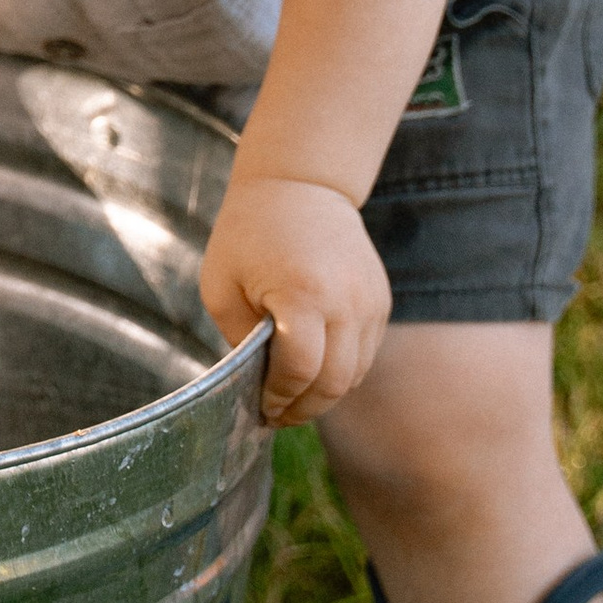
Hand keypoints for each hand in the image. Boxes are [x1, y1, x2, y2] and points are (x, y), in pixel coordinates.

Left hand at [198, 173, 390, 427]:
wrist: (300, 185)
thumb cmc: (249, 233)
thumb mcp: (222, 285)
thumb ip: (240, 339)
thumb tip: (257, 385)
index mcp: (302, 295)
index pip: (299, 371)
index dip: (278, 398)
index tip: (261, 408)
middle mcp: (346, 301)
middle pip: (334, 383)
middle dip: (304, 408)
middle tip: (278, 416)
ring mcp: (369, 302)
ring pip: (355, 374)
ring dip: (325, 395)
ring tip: (294, 399)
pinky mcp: (380, 301)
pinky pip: (366, 354)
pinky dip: (342, 372)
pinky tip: (315, 371)